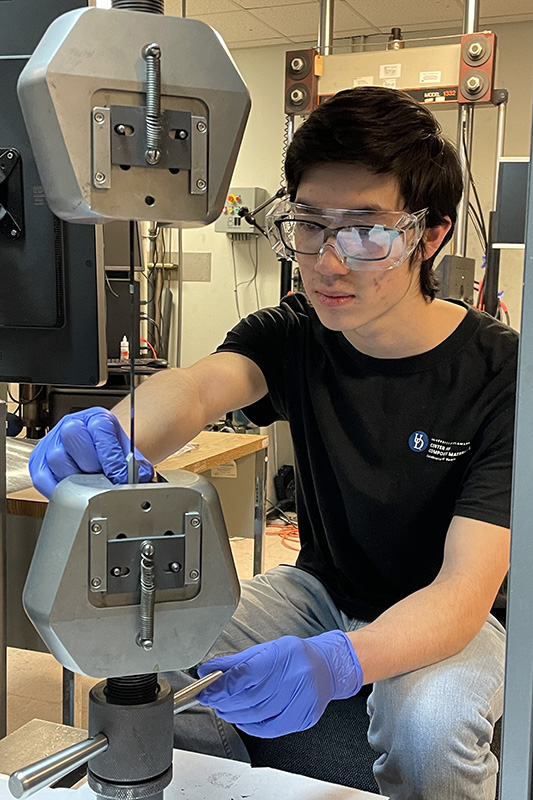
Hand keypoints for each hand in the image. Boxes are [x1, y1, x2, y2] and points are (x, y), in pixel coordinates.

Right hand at [29, 407, 153, 497]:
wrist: (97, 454)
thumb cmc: (110, 452)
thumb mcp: (127, 453)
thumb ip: (136, 464)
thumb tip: (139, 478)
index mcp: (96, 418)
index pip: (99, 428)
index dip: (111, 456)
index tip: (120, 476)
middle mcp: (71, 425)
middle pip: (73, 436)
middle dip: (91, 463)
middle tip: (103, 480)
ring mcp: (52, 443)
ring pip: (57, 457)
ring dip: (75, 478)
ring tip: (89, 486)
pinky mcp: (38, 463)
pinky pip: (42, 478)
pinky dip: (57, 489)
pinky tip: (72, 492)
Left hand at [197, 630, 362, 736]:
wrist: (327, 667)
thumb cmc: (295, 656)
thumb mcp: (266, 649)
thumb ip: (236, 662)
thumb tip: (208, 670)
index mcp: (284, 655)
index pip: (247, 674)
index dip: (223, 686)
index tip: (207, 690)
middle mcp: (296, 677)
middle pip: (251, 697)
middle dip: (226, 701)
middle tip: (213, 699)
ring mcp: (302, 700)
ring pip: (258, 715)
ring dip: (235, 714)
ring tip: (225, 707)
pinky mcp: (304, 718)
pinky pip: (270, 728)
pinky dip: (250, 726)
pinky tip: (242, 718)